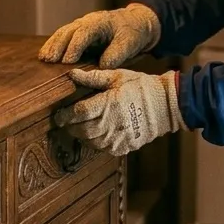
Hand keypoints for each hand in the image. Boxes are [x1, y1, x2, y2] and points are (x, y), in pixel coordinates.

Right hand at [38, 4, 160, 67]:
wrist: (135, 22)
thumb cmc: (133, 32)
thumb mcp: (130, 43)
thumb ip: (117, 54)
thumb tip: (102, 65)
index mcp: (100, 22)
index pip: (83, 32)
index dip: (74, 47)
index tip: (67, 61)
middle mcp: (87, 21)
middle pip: (68, 31)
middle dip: (57, 45)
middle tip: (48, 60)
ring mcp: (81, 25)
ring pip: (62, 32)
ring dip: (52, 45)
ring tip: (43, 58)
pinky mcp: (78, 32)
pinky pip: (63, 36)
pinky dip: (53, 45)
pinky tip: (45, 55)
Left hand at [53, 68, 183, 156]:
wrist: (165, 105)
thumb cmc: (141, 87)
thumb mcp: (117, 77)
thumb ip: (94, 78)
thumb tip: (72, 74)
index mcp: (108, 105)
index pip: (78, 113)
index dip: (64, 115)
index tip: (58, 115)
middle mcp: (111, 124)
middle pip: (81, 130)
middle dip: (70, 126)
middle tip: (66, 121)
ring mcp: (117, 139)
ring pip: (90, 142)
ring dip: (81, 135)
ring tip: (79, 127)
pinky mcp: (123, 147)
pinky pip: (102, 149)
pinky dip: (95, 142)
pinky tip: (96, 134)